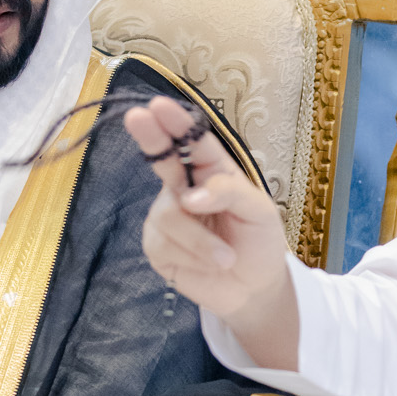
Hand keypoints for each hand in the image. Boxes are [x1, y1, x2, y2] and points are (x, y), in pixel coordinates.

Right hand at [125, 96, 298, 369]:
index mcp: (213, 171)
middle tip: (137, 118)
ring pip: (168, 216)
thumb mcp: (259, 212)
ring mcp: (167, 216)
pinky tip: (208, 267)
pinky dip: (191, 257)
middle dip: (150, 137)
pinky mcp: (156, 246)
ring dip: (200, 241)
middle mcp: (184, 187)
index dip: (176, 123)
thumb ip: (229, 193)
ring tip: (226, 258)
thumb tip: (190, 198)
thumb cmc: (259, 242)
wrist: (254, 289)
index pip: (193, 142)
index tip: (159, 107)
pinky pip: (164, 244)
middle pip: (161, 158)